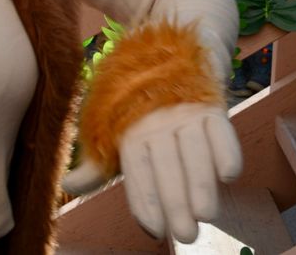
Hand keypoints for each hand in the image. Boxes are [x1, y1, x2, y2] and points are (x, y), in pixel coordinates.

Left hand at [64, 102, 241, 242]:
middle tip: (185, 234)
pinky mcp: (211, 106)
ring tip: (206, 214)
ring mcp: (185, 113)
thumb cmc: (139, 113)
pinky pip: (220, 128)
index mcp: (130, 129)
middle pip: (166, 163)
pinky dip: (227, 149)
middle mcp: (156, 120)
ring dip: (201, 181)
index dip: (144, 199)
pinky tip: (228, 175)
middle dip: (175, 200)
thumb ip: (97, 166)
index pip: (136, 168)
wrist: (169, 61)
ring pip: (194, 150)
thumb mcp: (116, 135)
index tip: (153, 229)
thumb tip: (67, 185)